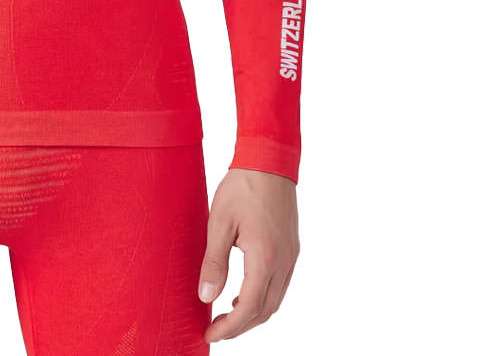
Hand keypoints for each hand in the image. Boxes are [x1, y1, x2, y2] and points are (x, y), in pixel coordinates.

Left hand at [198, 167, 298, 341]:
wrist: (269, 161)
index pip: (249, 308)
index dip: (230, 327)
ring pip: (275, 300)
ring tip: (227, 316)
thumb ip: (214, 262)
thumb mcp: (219, 223)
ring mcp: (290, 256)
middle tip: (216, 330)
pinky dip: (263, 297)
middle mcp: (283, 262)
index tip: (211, 335)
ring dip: (253, 314)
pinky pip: (280, 285)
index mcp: (265, 258)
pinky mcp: (291, 248)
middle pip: (265, 311)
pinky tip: (244, 293)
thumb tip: (206, 296)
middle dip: (241, 327)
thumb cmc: (242, 187)